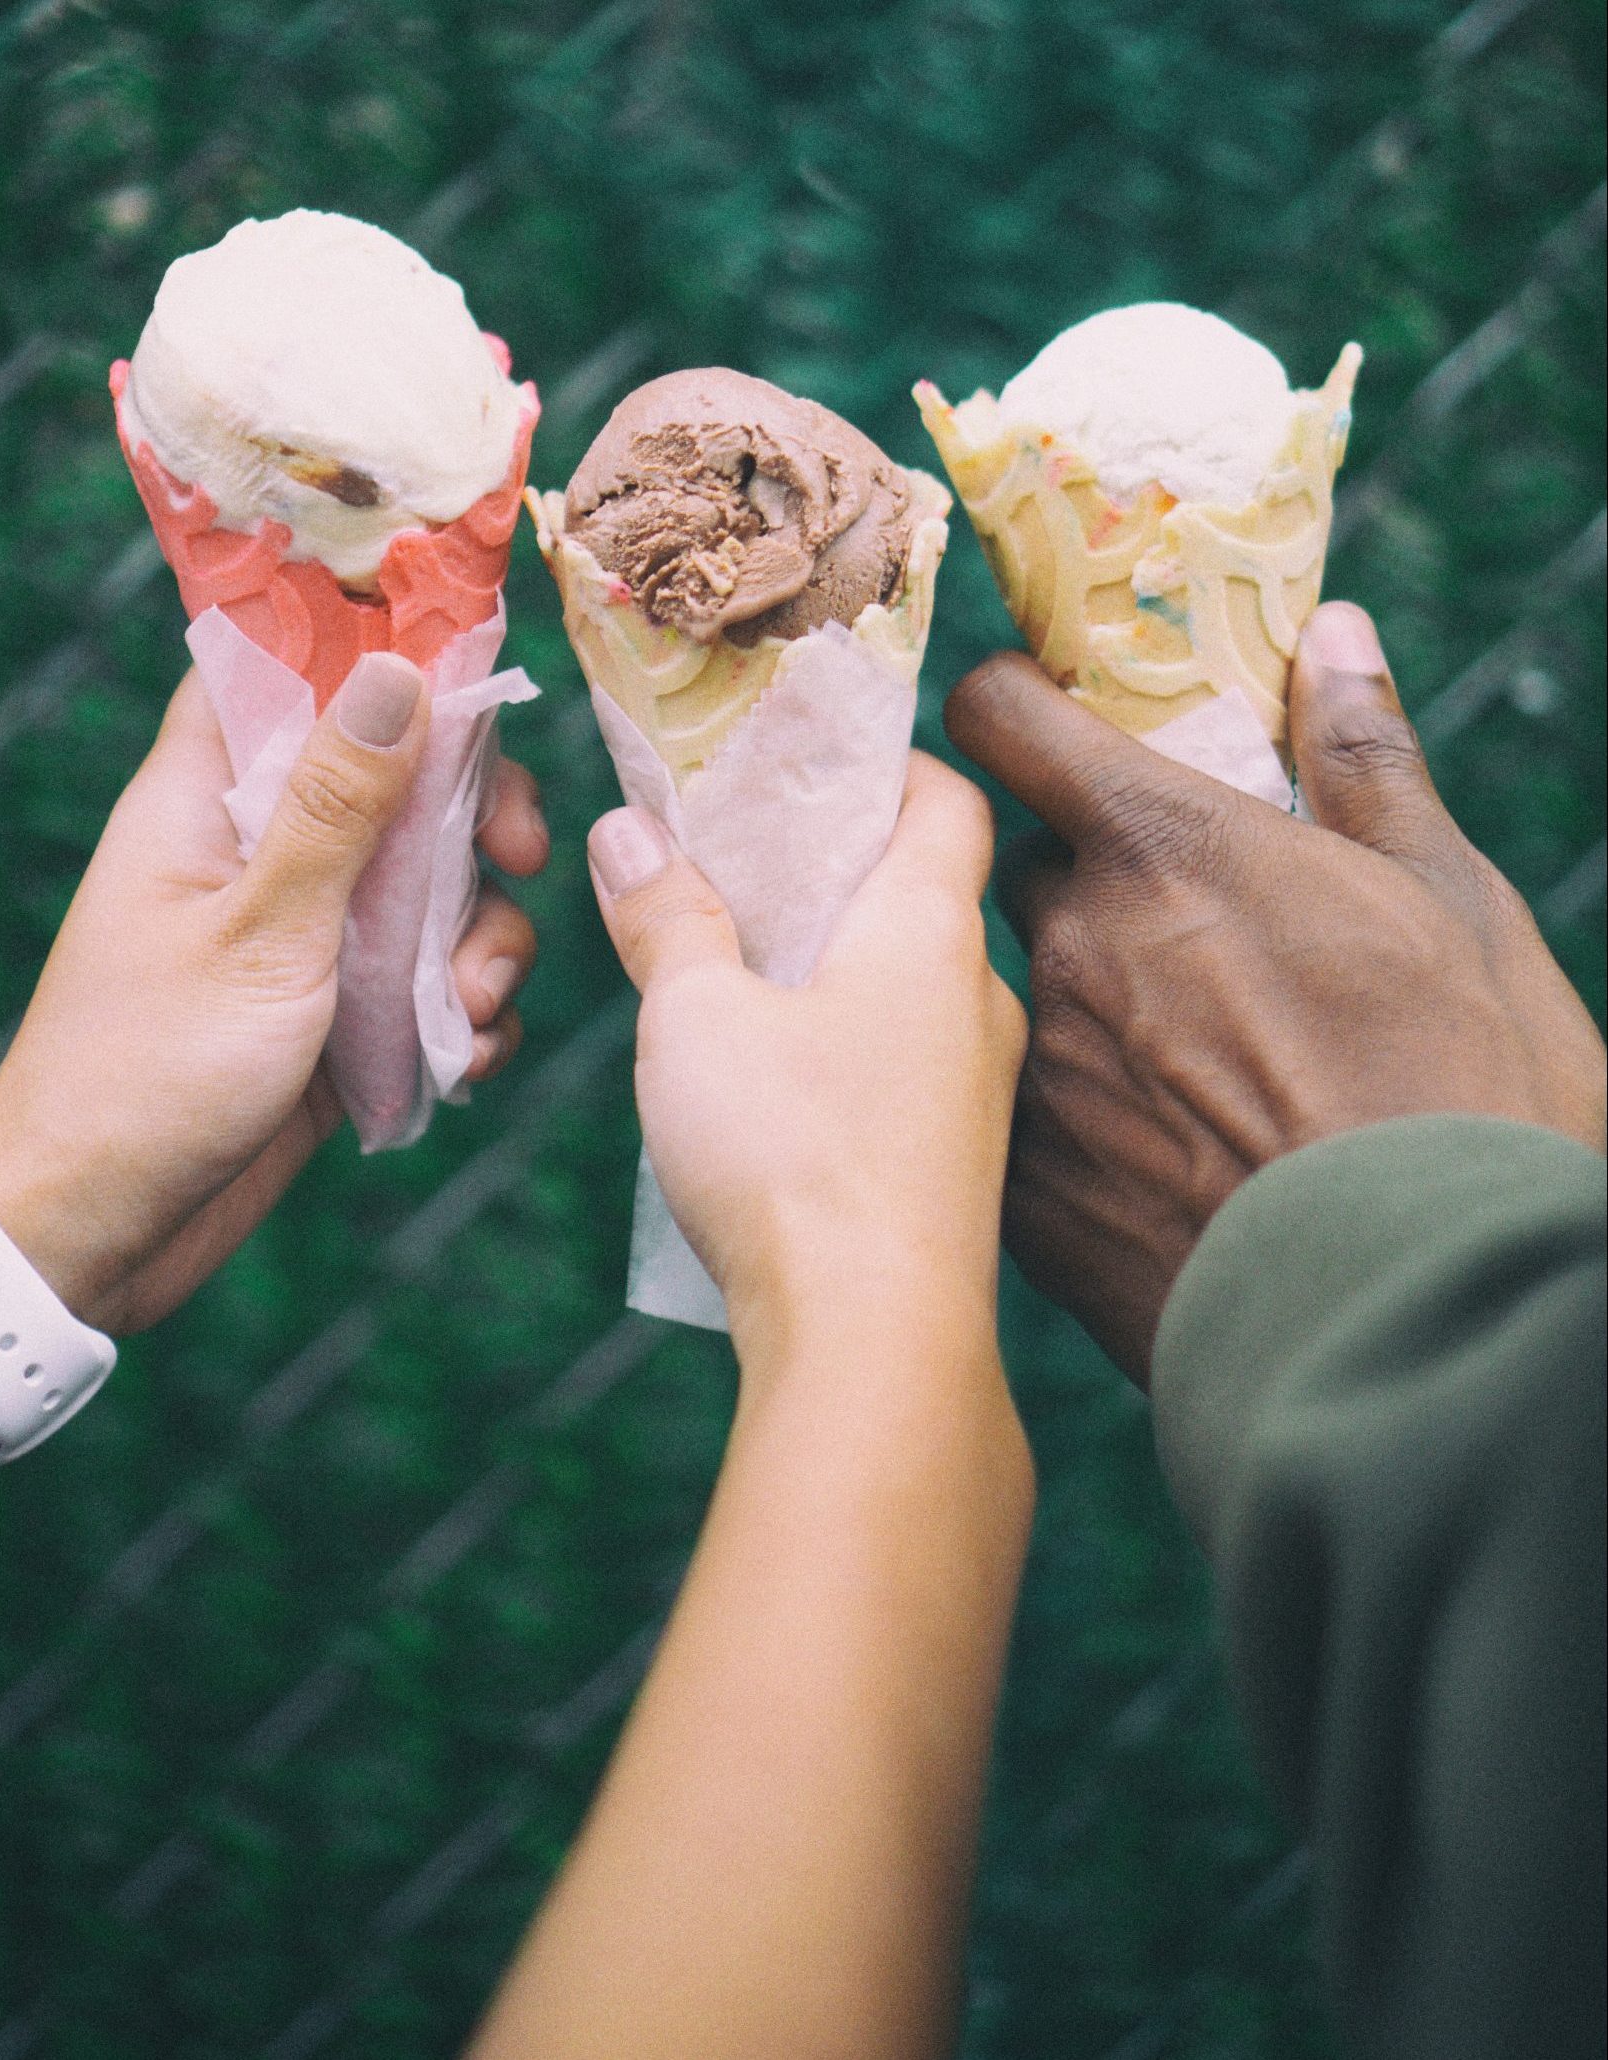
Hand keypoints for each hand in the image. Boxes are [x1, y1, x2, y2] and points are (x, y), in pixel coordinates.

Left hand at [0, 654, 548, 1335]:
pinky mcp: (339, 1013)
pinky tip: (464, 1062)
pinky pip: (430, 981)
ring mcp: (305, 935)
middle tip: (520, 859)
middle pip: (396, 780)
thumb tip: (398, 672)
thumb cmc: (150, 1074)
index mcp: (207, 800)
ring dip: (482, 940)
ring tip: (472, 1010)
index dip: (379, 658)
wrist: (103, 1233)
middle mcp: (260, 853)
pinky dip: (465, 1014)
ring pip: (433, 888)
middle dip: (476, 820)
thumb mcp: (261, 932)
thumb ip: (336, 808)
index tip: (472, 686)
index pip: (287, 671)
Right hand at [586, 753, 1028, 1376]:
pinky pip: (906, 1066)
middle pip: (924, 892)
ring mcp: (977, 1090)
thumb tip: (631, 833)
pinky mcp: (955, 1167)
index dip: (884, 763)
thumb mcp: (696, 1016)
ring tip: (740, 967)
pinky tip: (776, 1080)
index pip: (946, 799)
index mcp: (929, 929)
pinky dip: (849, 1041)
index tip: (810, 758)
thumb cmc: (793, 1157)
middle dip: (836, 866)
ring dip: (837, 963)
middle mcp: (978, 999)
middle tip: (742, 859)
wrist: (876, 1347)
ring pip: (912, 988)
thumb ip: (666, 916)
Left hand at [945, 601, 1605, 1384]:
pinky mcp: (1028, 1198)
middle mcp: (1067, 949)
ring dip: (1084, 1010)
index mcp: (1161, 849)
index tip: (1041, 724)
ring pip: (1023, 1002)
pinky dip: (1076, 1124)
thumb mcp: (1449, 901)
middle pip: (1019, 874)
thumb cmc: (1466, 1095)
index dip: (1012, 711)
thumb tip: (1328, 633)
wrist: (1428, 1325)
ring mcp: (1038, 1078)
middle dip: (1079, 883)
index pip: (1001, 723)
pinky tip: (1170, 1166)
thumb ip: (1364, 757)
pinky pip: (1023, 1125)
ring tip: (1196, 1073)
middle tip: (1179, 933)